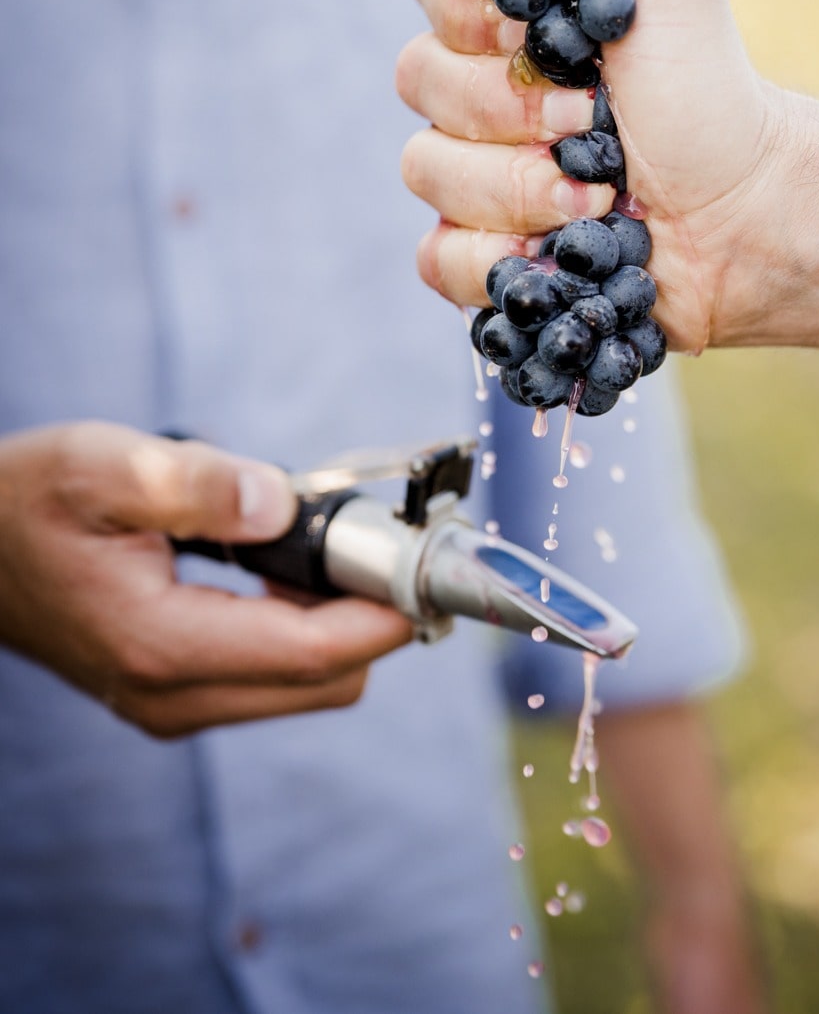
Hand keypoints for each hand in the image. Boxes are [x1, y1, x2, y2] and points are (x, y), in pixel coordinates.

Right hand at [0, 422, 412, 735]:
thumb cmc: (30, 500)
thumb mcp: (101, 467)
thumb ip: (192, 484)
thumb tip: (280, 504)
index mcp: (161, 644)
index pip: (313, 652)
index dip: (385, 609)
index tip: (427, 562)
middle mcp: (175, 695)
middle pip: (328, 681)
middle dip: (371, 614)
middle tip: (376, 539)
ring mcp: (178, 704)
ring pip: (310, 684)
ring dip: (342, 622)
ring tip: (332, 546)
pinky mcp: (180, 694)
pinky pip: (278, 676)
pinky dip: (307, 629)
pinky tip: (292, 571)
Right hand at [398, 0, 818, 365]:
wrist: (743, 210)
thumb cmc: (705, 89)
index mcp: (508, 17)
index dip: (477, 16)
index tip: (542, 34)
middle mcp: (479, 90)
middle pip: (418, 79)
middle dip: (513, 108)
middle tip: (593, 119)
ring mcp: (473, 176)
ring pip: (426, 170)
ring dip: (517, 187)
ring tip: (598, 196)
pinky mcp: (484, 254)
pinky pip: (439, 256)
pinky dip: (492, 259)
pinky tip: (555, 253)